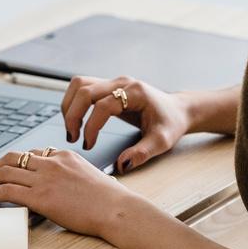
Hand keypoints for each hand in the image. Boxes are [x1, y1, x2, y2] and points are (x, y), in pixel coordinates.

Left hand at [0, 148, 136, 237]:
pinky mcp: (40, 196)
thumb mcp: (89, 176)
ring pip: (5, 171)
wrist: (116, 209)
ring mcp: (45, 178)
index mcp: (64, 156)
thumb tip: (64, 186)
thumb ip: (72, 175)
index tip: (9, 168)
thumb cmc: (109, 199)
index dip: (16, 162)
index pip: (33, 153)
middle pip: (14, 158)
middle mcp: (52, 162)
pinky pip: (7, 190)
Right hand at [61, 76, 190, 172]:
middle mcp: (122, 83)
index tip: (88, 145)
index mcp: (135, 92)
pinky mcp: (108, 87)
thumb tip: (120, 165)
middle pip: (85, 89)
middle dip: (73, 115)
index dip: (91, 126)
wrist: (177, 110)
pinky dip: (74, 103)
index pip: (103, 105)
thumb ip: (141, 153)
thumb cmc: (171, 123)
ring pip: (80, 84)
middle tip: (73, 138)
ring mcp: (114, 82)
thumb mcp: (161, 142)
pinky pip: (83, 88)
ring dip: (69, 106)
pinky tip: (76, 121)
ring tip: (71, 129)